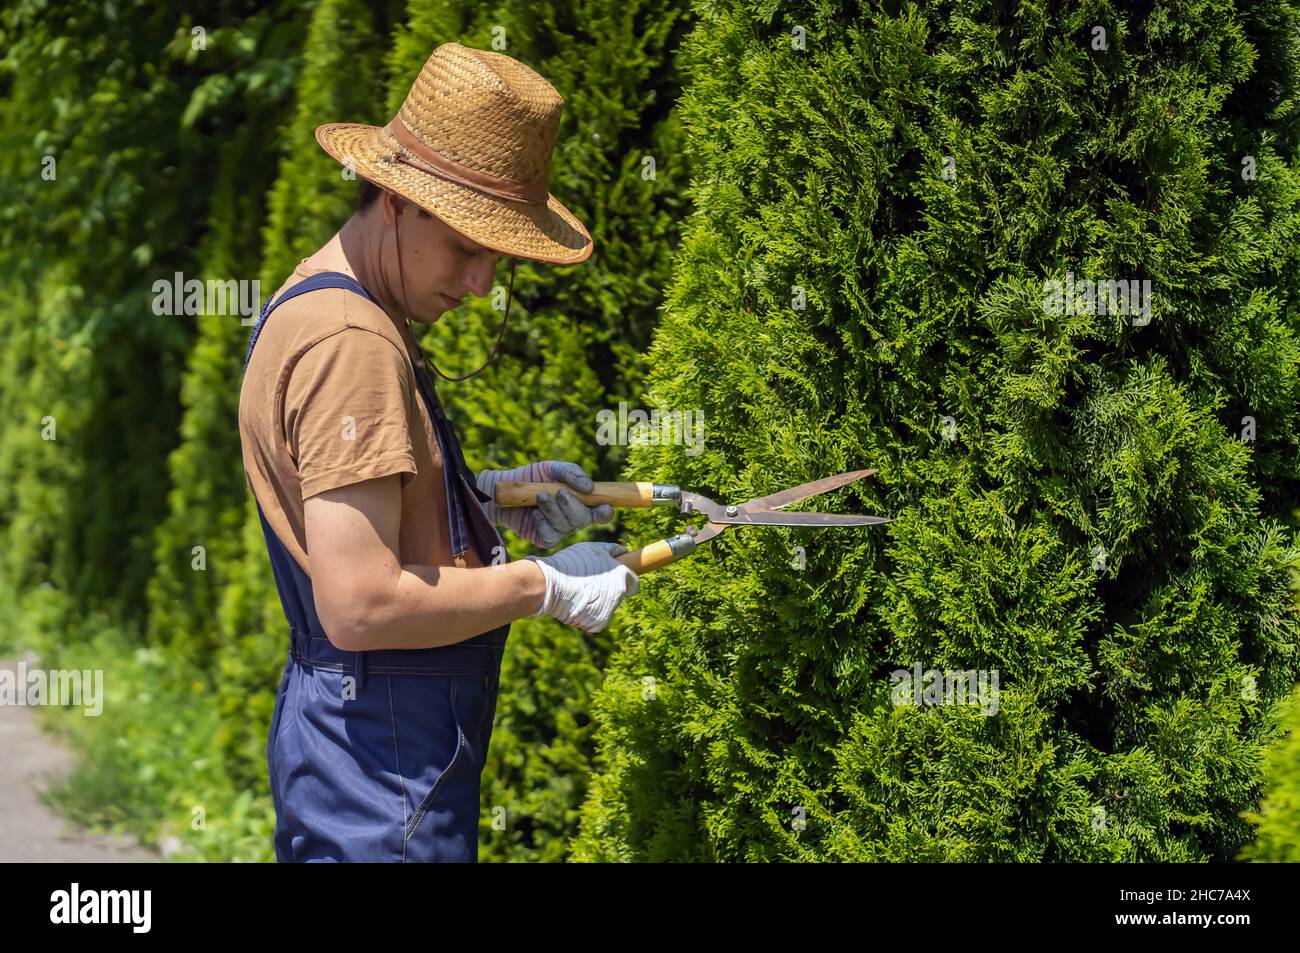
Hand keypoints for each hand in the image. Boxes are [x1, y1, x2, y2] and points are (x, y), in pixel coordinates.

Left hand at [475, 460, 613, 548]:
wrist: (504, 490)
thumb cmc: (532, 477)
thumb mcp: (552, 468)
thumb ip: (572, 474)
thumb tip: (589, 487)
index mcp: (580, 502)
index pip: (601, 512)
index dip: (605, 512)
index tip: (604, 506)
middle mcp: (573, 518)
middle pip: (584, 520)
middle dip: (573, 506)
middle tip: (559, 492)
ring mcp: (560, 530)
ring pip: (566, 527)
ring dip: (553, 510)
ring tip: (540, 497)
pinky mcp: (545, 539)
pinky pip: (551, 536)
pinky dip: (542, 522)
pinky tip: (534, 513)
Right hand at [524, 541, 639, 631]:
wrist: (549, 586)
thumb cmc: (572, 563)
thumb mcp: (594, 548)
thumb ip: (613, 550)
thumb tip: (624, 552)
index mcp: (622, 578)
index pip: (634, 582)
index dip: (626, 579)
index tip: (616, 577)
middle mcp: (619, 597)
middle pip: (620, 594)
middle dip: (610, 589)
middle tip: (592, 582)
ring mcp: (609, 612)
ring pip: (608, 606)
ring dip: (599, 600)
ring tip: (579, 590)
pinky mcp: (597, 624)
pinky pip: (597, 617)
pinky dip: (589, 612)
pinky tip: (576, 602)